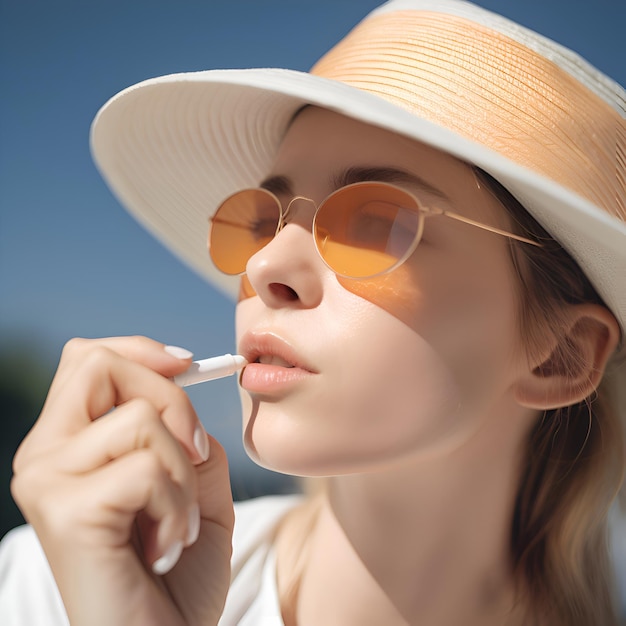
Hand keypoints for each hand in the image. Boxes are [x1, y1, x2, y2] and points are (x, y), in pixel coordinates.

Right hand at [11, 336, 234, 625]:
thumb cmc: (177, 569)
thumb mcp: (194, 481)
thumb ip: (186, 431)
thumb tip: (181, 379)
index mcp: (68, 443)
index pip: (89, 357)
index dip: (141, 352)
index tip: (187, 365)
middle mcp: (44, 456)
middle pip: (98, 363)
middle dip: (171, 398)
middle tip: (193, 455)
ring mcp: (47, 482)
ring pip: (140, 417)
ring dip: (182, 471)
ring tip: (175, 522)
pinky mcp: (66, 513)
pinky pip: (147, 469)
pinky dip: (178, 505)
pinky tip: (165, 545)